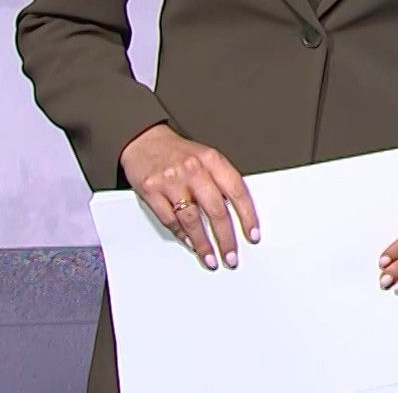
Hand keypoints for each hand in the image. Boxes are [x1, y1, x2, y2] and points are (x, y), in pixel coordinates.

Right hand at [119, 123, 259, 271]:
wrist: (145, 140)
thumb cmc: (179, 152)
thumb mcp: (206, 158)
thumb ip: (221, 181)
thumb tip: (237, 214)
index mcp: (212, 159)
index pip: (237, 191)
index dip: (248, 216)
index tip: (252, 235)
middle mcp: (193, 169)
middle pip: (216, 210)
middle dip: (226, 238)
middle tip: (231, 256)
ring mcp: (171, 180)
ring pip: (193, 220)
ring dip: (203, 244)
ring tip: (211, 258)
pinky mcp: (151, 190)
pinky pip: (170, 220)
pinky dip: (182, 235)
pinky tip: (190, 243)